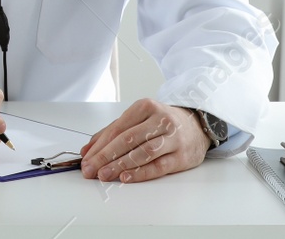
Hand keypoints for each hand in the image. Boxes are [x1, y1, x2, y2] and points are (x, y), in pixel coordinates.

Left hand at [79, 99, 207, 183]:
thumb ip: (112, 132)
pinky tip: (126, 177)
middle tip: (91, 169)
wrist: (197, 125)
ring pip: (143, 152)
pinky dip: (141, 172)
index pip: (117, 128)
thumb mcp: (138, 119)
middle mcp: (159, 120)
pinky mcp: (182, 156)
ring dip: (120, 165)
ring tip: (104, 175)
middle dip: (105, 156)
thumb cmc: (162, 123)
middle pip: (128, 139)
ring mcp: (172, 138)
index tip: (86, 159)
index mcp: (145, 107)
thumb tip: (88, 150)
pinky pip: (158, 166)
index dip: (100, 145)